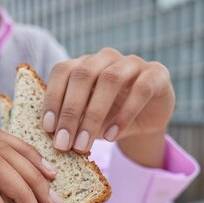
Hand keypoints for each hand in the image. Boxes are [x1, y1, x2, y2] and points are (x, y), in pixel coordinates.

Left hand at [42, 48, 174, 154]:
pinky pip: (140, 90)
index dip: (53, 98)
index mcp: (84, 63)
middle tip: (63, 143)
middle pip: (83, 75)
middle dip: (70, 112)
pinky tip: (111, 136)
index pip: (63, 71)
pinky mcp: (156, 74)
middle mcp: (105, 58)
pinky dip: (125, 114)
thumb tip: (54, 140)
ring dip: (94, 115)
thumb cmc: (110, 117)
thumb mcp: (87, 120)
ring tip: (84, 144)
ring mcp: (132, 63)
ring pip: (110, 80)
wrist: (148, 117)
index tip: (48, 128)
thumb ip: (72, 123)